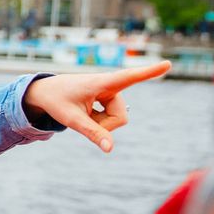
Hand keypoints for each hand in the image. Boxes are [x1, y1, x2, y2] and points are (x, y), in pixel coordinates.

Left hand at [23, 61, 170, 152]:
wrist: (46, 92)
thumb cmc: (57, 101)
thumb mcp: (72, 120)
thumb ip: (92, 133)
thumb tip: (110, 149)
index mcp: (102, 83)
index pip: (130, 77)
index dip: (150, 72)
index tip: (168, 64)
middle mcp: (110, 86)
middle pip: (120, 117)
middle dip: (104, 125)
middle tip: (82, 117)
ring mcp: (110, 93)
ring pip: (117, 120)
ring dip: (100, 123)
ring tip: (82, 112)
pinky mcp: (108, 99)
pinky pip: (112, 119)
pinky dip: (99, 120)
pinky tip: (86, 111)